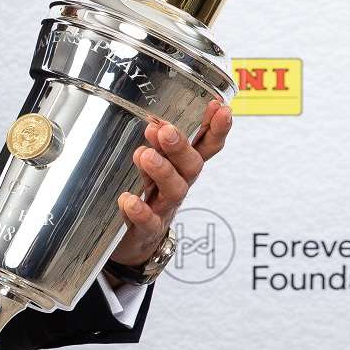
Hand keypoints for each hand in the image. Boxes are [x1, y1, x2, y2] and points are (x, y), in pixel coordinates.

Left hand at [109, 97, 233, 266]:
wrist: (136, 241)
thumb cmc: (147, 196)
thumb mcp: (153, 166)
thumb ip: (156, 145)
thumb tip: (153, 119)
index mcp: (181, 167)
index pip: (206, 146)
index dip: (216, 129)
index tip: (221, 109)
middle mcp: (178, 185)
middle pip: (191, 166)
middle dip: (181, 146)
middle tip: (166, 130)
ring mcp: (164, 208)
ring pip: (173, 190)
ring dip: (161, 171)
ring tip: (145, 155)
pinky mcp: (146, 230)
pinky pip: (147, 222)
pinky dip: (138, 210)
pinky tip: (128, 200)